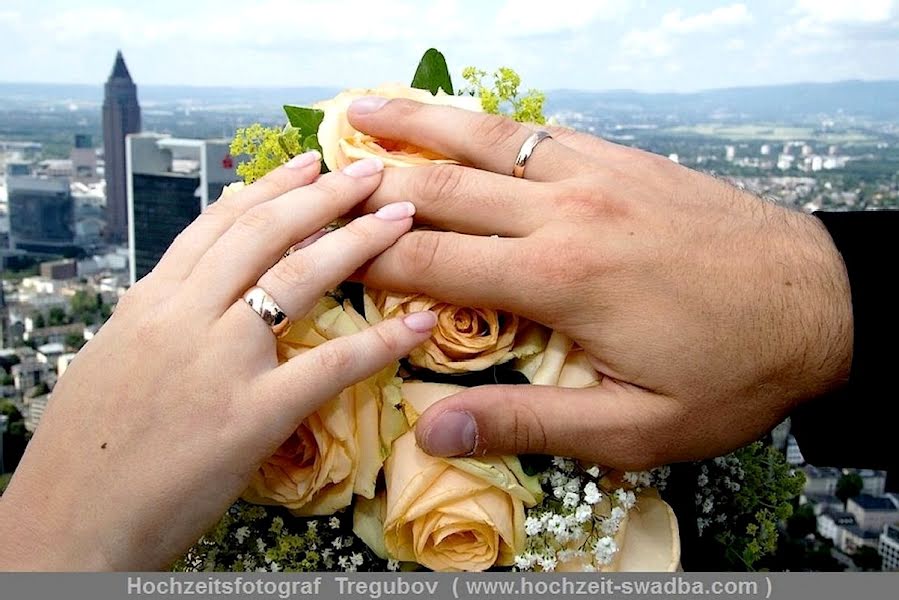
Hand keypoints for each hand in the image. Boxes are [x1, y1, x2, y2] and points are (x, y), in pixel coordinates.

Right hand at [0, 155, 435, 569]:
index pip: (219, 224)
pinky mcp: (253, 414)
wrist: (69, 522)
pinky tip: (417, 324)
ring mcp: (220, 362)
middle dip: (324, 195)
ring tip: (398, 217)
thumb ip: (154, 316)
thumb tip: (183, 284)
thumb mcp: (110, 359)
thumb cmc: (84, 450)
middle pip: (265, 234)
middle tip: (369, 173)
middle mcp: (185, 316)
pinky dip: (381, 342)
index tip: (308, 164)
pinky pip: (329, 365)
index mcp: (150, 301)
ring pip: (297, 279)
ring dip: (356, 240)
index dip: (271, 189)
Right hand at [346, 99, 852, 469]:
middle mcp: (566, 211)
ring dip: (417, 122)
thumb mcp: (636, 429)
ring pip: (486, 139)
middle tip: (318, 176)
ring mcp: (596, 174)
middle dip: (372, 181)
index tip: (322, 256)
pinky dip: (485, 125)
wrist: (823, 303)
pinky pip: (538, 132)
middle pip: (444, 187)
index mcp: (559, 278)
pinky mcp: (623, 161)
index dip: (370, 260)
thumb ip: (531, 424)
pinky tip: (461, 122)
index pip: (434, 261)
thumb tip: (434, 429)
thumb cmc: (731, 372)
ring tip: (361, 107)